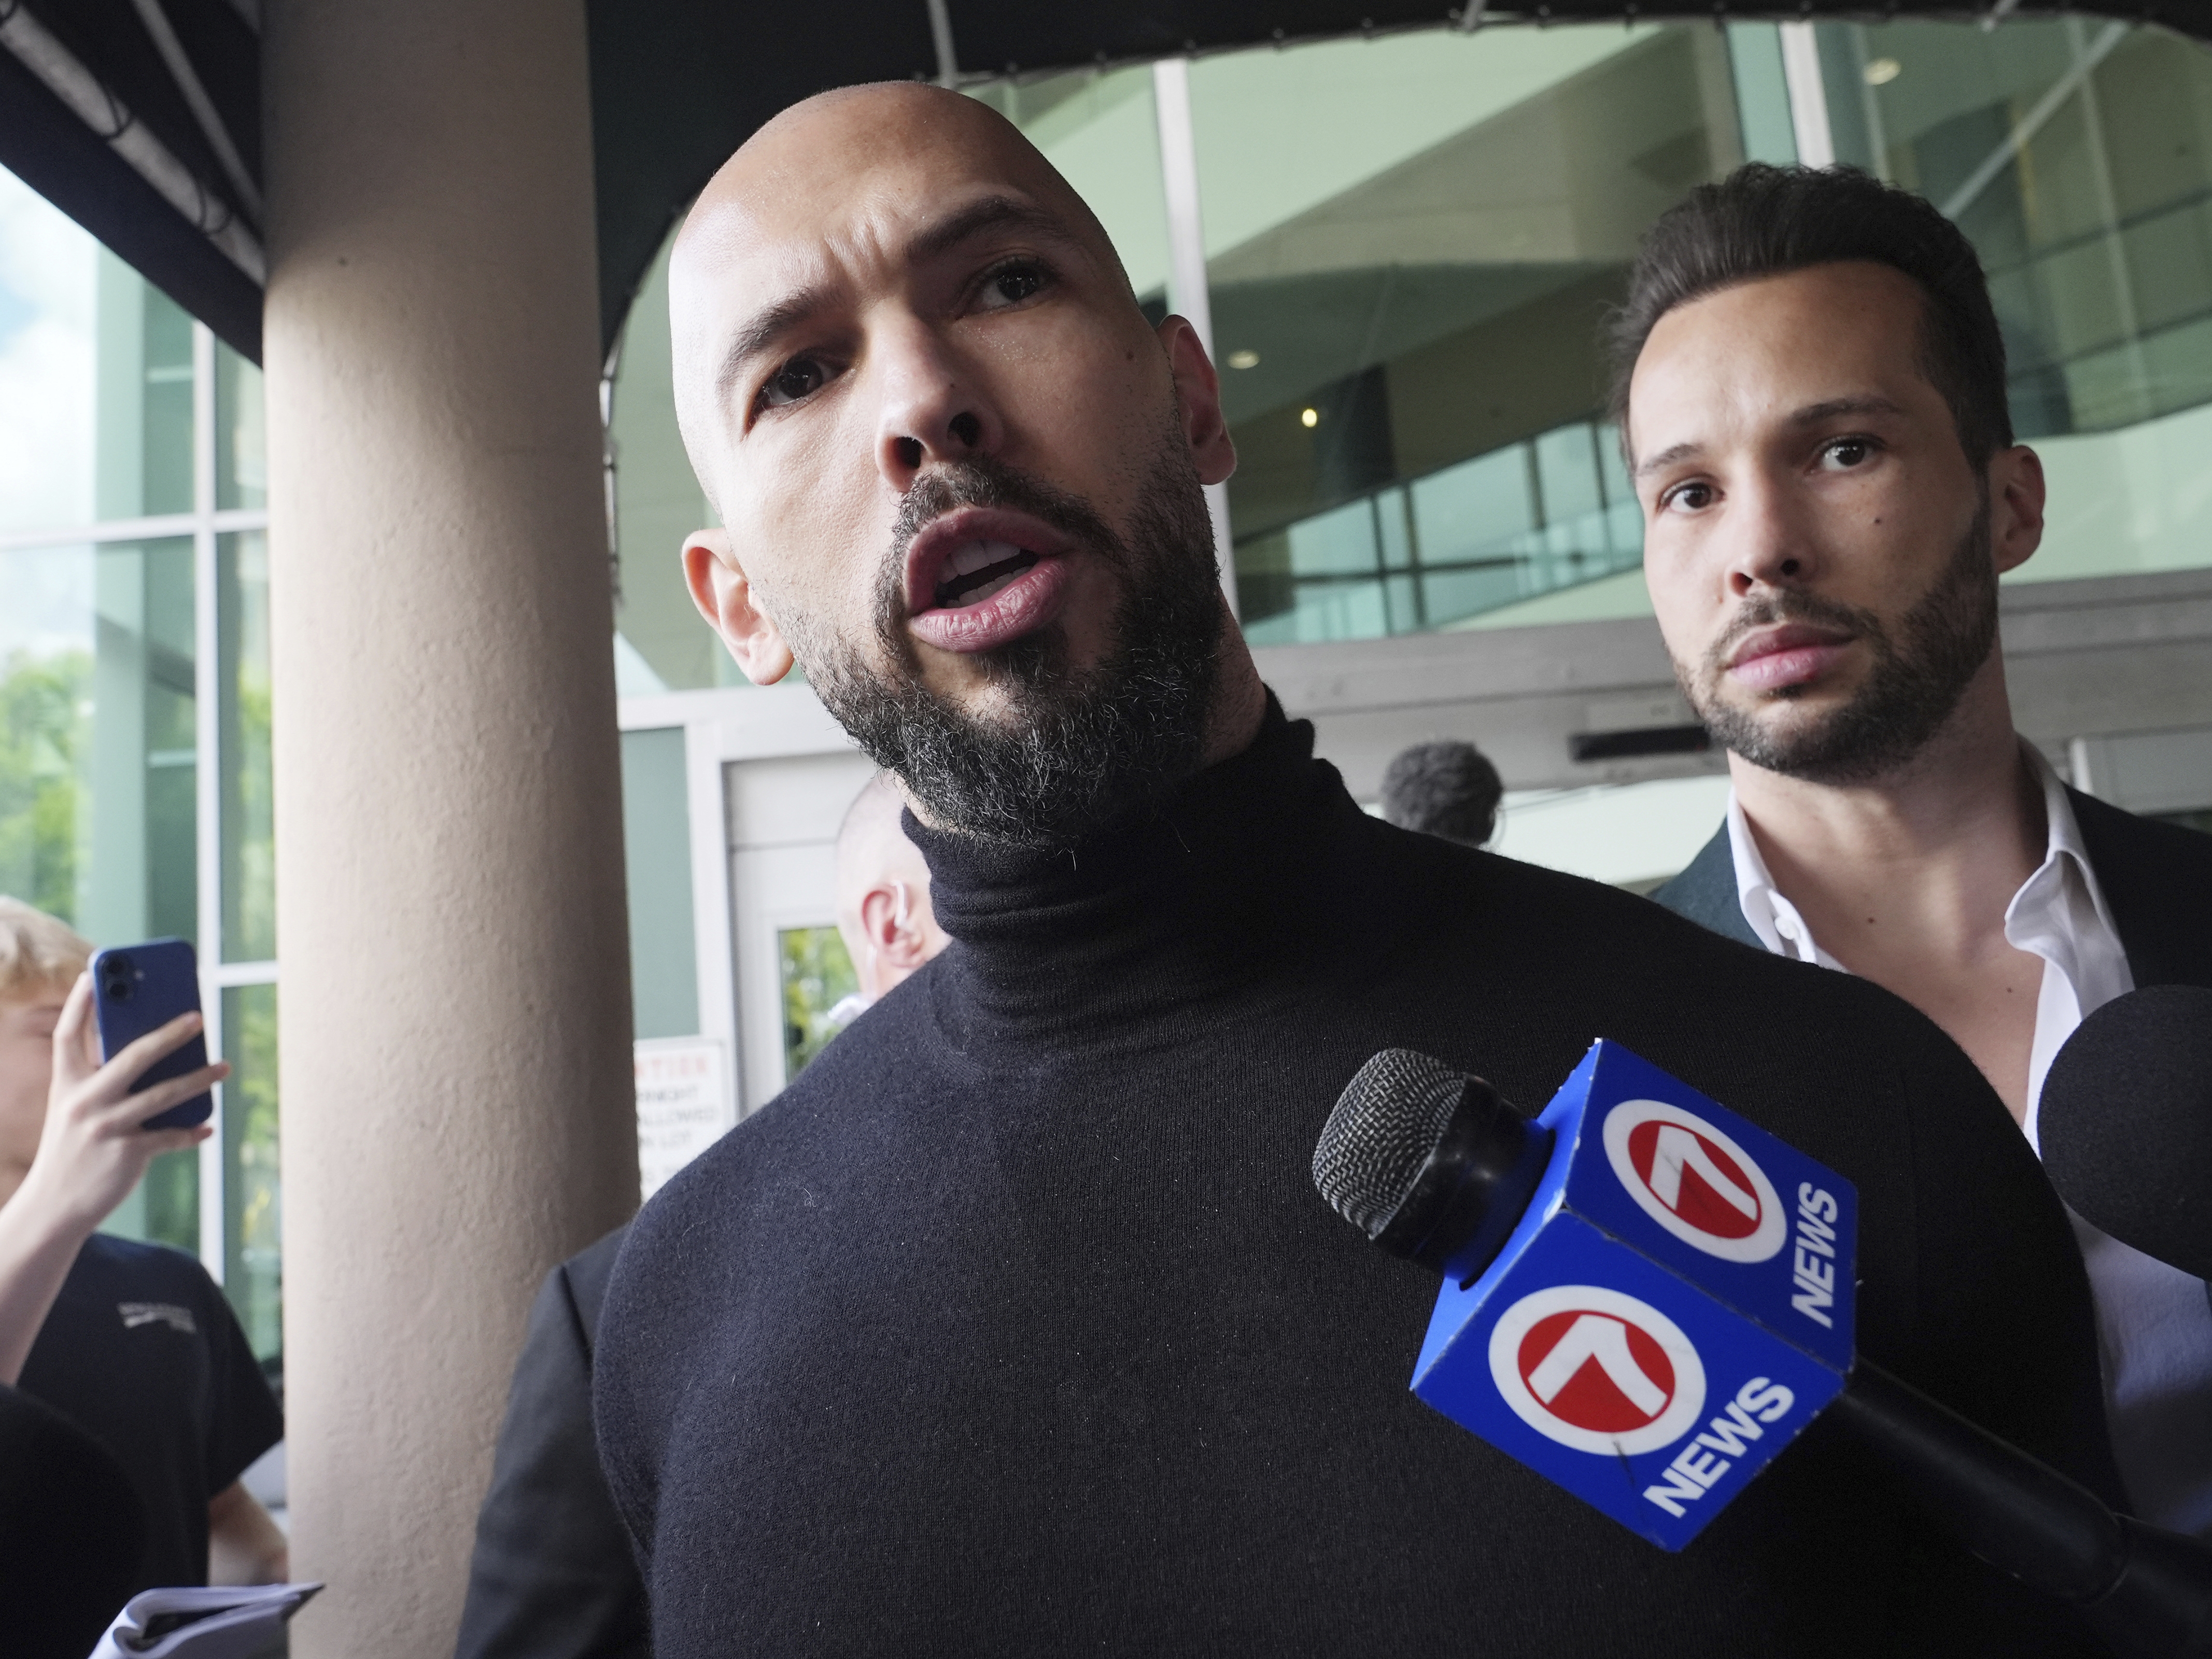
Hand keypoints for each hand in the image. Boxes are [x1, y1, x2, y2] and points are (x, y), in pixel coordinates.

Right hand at [15, 975, 225, 1232]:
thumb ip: (100, 1079)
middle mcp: (84, 1101)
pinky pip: (171, 1136)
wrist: (53, 1207)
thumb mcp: (73, 1109)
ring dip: (200, 1079)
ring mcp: (106, 1128)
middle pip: (133, 1056)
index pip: (68, 1035)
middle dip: (169, 1033)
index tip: (93, 972)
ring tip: (224, 1067)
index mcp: (66, 1084)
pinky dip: (191, 1131)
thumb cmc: (71, 1148)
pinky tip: (206, 1127)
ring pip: (165, 1094)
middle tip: (199, 1017)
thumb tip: (151, 1049)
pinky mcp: (127, 1154)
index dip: (80, 1003)